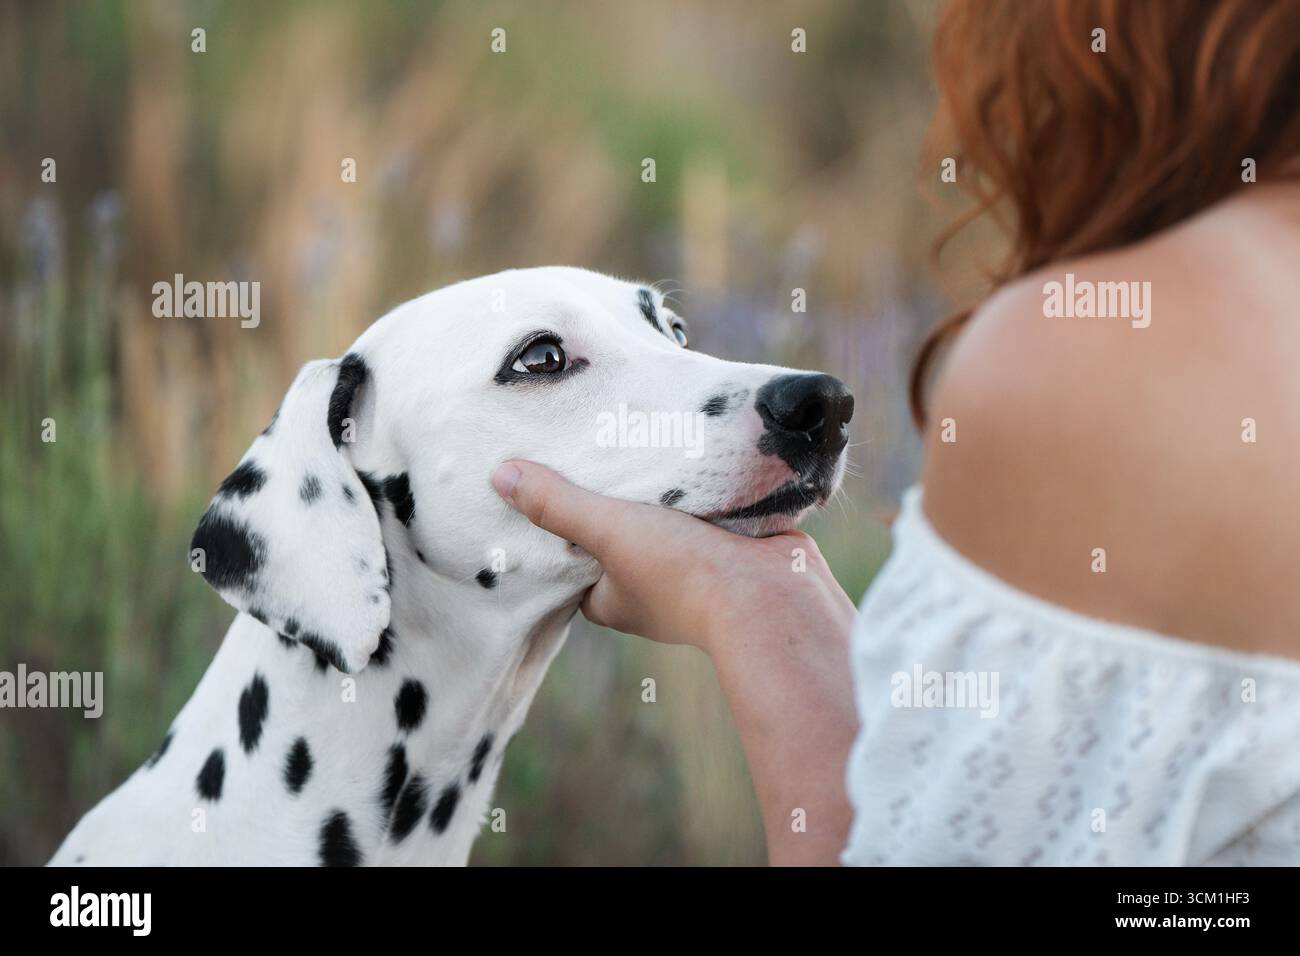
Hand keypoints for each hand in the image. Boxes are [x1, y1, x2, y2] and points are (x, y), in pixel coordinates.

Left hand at [490, 460, 857, 654]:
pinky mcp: (733, 545)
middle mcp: (650, 590)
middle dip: (611, 502)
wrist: (775, 596)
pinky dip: (698, 483)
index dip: (557, 528)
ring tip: (635, 436)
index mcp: (611, 598)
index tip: (545, 484)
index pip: (571, 562)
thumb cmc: (683, 573)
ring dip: (658, 490)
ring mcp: (696, 569)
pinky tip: (688, 444)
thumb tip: (499, 477)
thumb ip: (559, 505)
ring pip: (664, 520)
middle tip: (590, 447)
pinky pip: (705, 508)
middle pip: (617, 538)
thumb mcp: (609, 531)